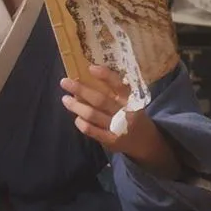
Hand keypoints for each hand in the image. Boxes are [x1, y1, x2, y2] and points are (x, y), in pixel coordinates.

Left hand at [61, 71, 182, 177]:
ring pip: (93, 115)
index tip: (90, 67)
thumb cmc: (134, 115)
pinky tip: (77, 118)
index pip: (119, 85)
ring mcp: (118, 128)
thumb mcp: (132, 102)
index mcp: (132, 100)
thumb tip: (89, 78)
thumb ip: (116, 93)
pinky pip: (92, 131)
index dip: (106, 76)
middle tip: (65, 82)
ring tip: (65, 99)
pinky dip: (82, 124)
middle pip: (100, 100)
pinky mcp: (111, 140)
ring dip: (76, 106)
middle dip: (81, 90)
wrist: (146, 142)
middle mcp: (125, 113)